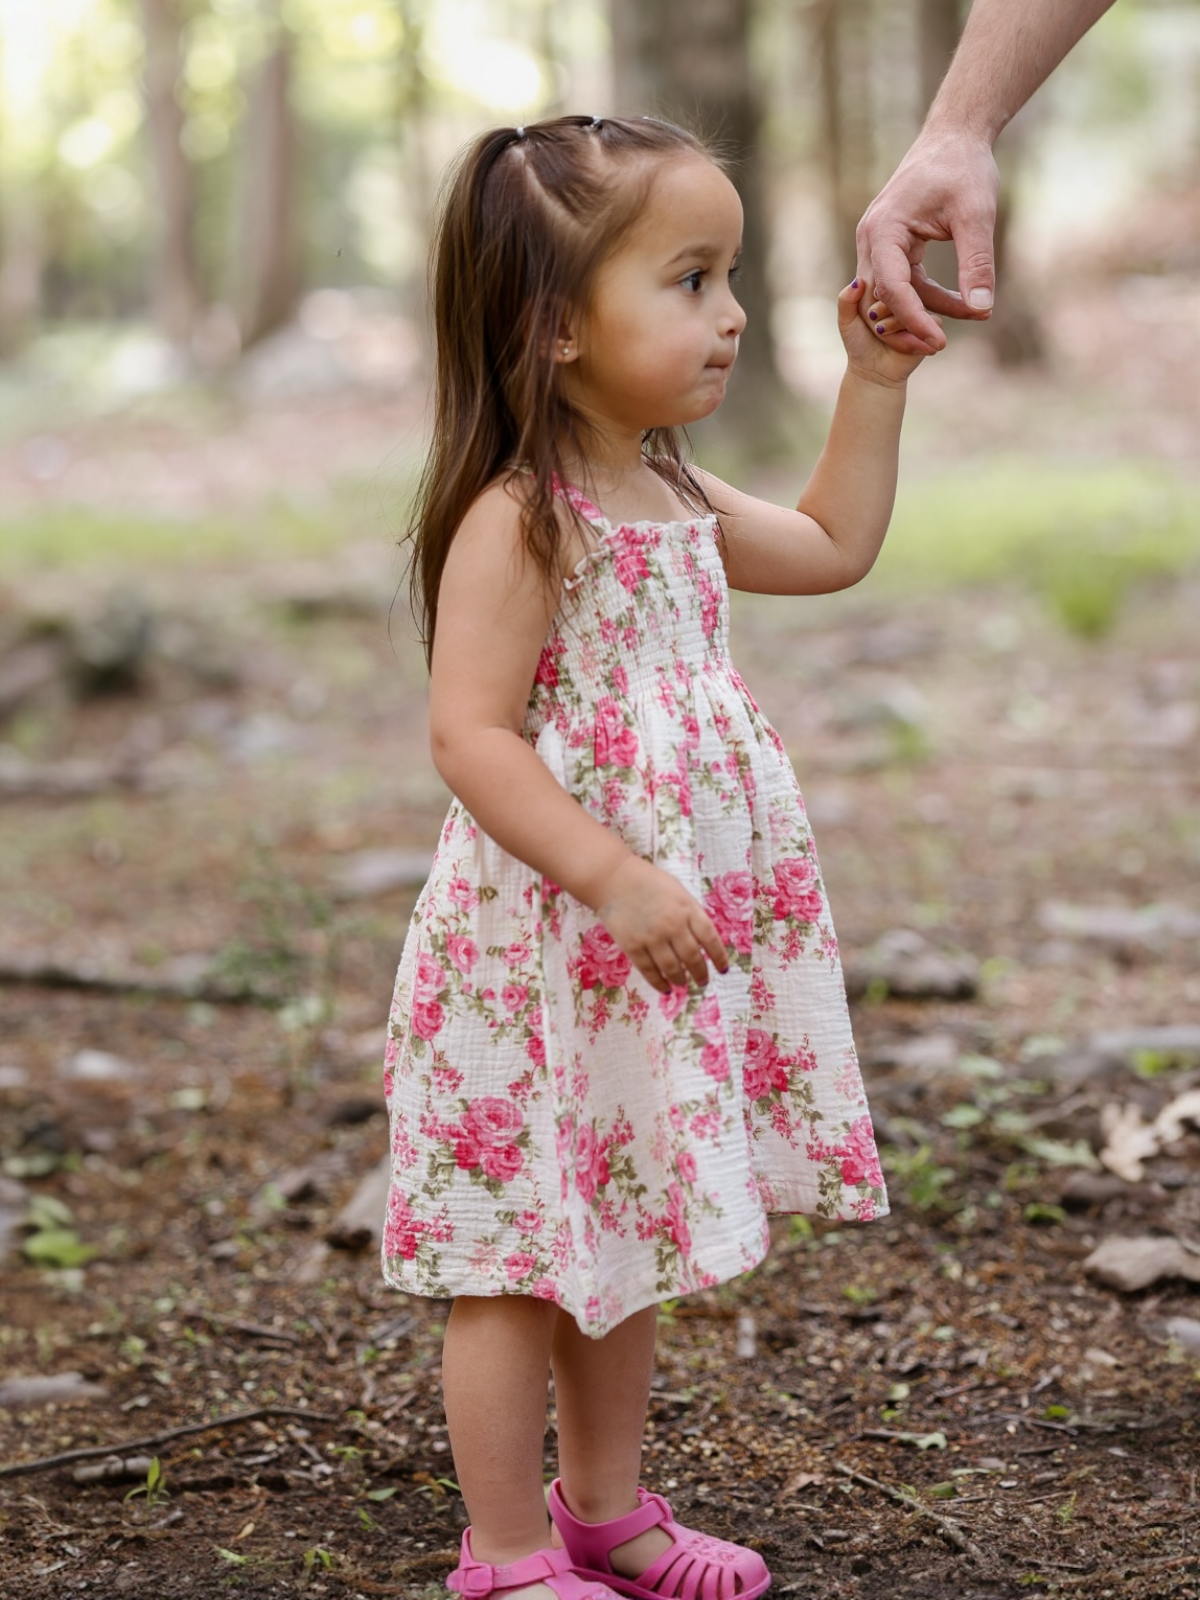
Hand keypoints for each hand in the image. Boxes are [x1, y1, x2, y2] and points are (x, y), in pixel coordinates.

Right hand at [596, 857, 729, 994]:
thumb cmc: (647, 881)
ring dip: (681, 980)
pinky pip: (649, 970)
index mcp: (687, 909)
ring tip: (683, 984)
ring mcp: (652, 937)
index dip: (719, 956)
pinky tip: (665, 988)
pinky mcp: (633, 946)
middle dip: (700, 973)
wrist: (613, 878)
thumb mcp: (677, 891)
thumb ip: (690, 912)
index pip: (710, 938)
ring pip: (673, 968)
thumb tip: (703, 939)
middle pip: (693, 957)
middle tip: (703, 982)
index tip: (722, 969)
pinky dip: (659, 982)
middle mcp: (673, 925)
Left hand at [838, 278, 930, 385]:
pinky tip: (897, 343)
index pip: (886, 279)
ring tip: (882, 334)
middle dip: (883, 310)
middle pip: (900, 290)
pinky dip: (907, 333)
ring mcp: (920, 309)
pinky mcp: (933, 325)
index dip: (874, 298)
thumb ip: (846, 299)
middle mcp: (906, 296)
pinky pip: (925, 321)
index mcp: (887, 290)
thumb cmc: (860, 344)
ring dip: (893, 323)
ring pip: (912, 305)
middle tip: (876, 328)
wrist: (873, 371)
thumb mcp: (847, 320)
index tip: (867, 315)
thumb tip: (858, 281)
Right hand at [855, 129, 1000, 355]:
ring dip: (924, 312)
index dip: (914, 320)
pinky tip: (960, 304)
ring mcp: (878, 243)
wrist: (955, 136)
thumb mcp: (976, 215)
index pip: (892, 288)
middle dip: (912, 325)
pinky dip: (927, 297)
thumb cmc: (964, 168)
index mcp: (883, 229)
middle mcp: (871, 239)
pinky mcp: (891, 246)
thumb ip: (976, 263)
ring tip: (966, 319)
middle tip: (944, 345)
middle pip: (883, 298)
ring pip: (893, 294)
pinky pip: (903, 282)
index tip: (940, 343)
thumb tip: (983, 309)